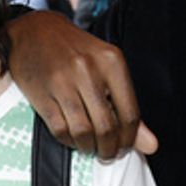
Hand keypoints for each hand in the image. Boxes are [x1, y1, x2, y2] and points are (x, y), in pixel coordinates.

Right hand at [6, 10, 157, 158]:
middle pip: (107, 128)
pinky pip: (61, 131)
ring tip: (91, 147)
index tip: (125, 147)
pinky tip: (73, 138)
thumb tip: (151, 145)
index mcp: (111, 62)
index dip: (129, 139)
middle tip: (108, 153)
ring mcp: (63, 82)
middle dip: (110, 149)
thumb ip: (127, 106)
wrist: (35, 31)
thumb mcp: (107, 68)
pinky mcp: (41, 95)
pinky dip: (70, 141)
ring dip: (89, 148)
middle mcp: (88, 70)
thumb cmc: (75, 51)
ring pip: (84, 133)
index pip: (130, 115)